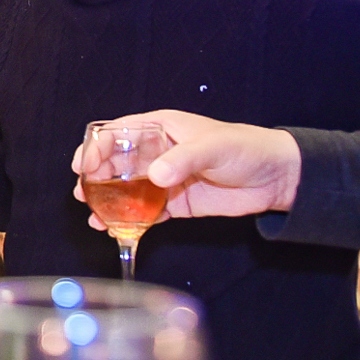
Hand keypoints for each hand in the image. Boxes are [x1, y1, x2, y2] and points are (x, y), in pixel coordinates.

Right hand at [69, 109, 301, 228]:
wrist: (276, 178)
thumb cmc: (245, 148)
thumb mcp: (212, 147)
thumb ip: (182, 160)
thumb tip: (153, 176)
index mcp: (160, 128)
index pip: (118, 133)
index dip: (96, 147)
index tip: (84, 165)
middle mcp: (157, 153)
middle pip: (116, 163)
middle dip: (96, 179)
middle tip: (83, 194)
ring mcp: (165, 180)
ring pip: (127, 190)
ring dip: (109, 204)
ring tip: (96, 218)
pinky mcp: (176, 204)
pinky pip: (147, 213)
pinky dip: (132, 222)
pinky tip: (118, 231)